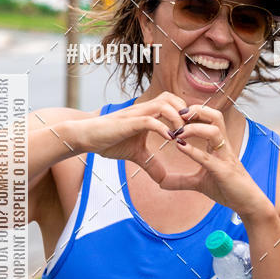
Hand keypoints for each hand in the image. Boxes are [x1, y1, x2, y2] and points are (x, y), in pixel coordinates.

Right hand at [72, 92, 186, 184]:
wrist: (86, 137)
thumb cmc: (109, 141)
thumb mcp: (136, 155)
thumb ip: (151, 164)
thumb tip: (163, 180)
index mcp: (148, 114)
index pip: (172, 103)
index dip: (185, 113)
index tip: (193, 130)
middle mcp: (143, 110)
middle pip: (172, 98)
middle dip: (185, 113)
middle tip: (191, 130)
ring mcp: (136, 115)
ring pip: (163, 105)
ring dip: (176, 119)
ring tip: (181, 135)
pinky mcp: (128, 123)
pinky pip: (149, 120)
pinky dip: (162, 128)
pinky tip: (169, 139)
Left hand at [158, 104, 272, 218]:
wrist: (247, 204)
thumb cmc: (228, 190)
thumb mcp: (199, 183)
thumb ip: (181, 180)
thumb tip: (161, 182)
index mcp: (218, 145)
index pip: (210, 119)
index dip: (194, 112)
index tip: (176, 114)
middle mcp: (223, 147)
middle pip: (215, 116)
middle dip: (197, 111)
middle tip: (178, 114)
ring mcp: (224, 157)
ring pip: (214, 131)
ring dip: (194, 128)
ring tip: (178, 132)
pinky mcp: (223, 171)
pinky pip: (208, 157)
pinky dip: (193, 150)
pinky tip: (179, 146)